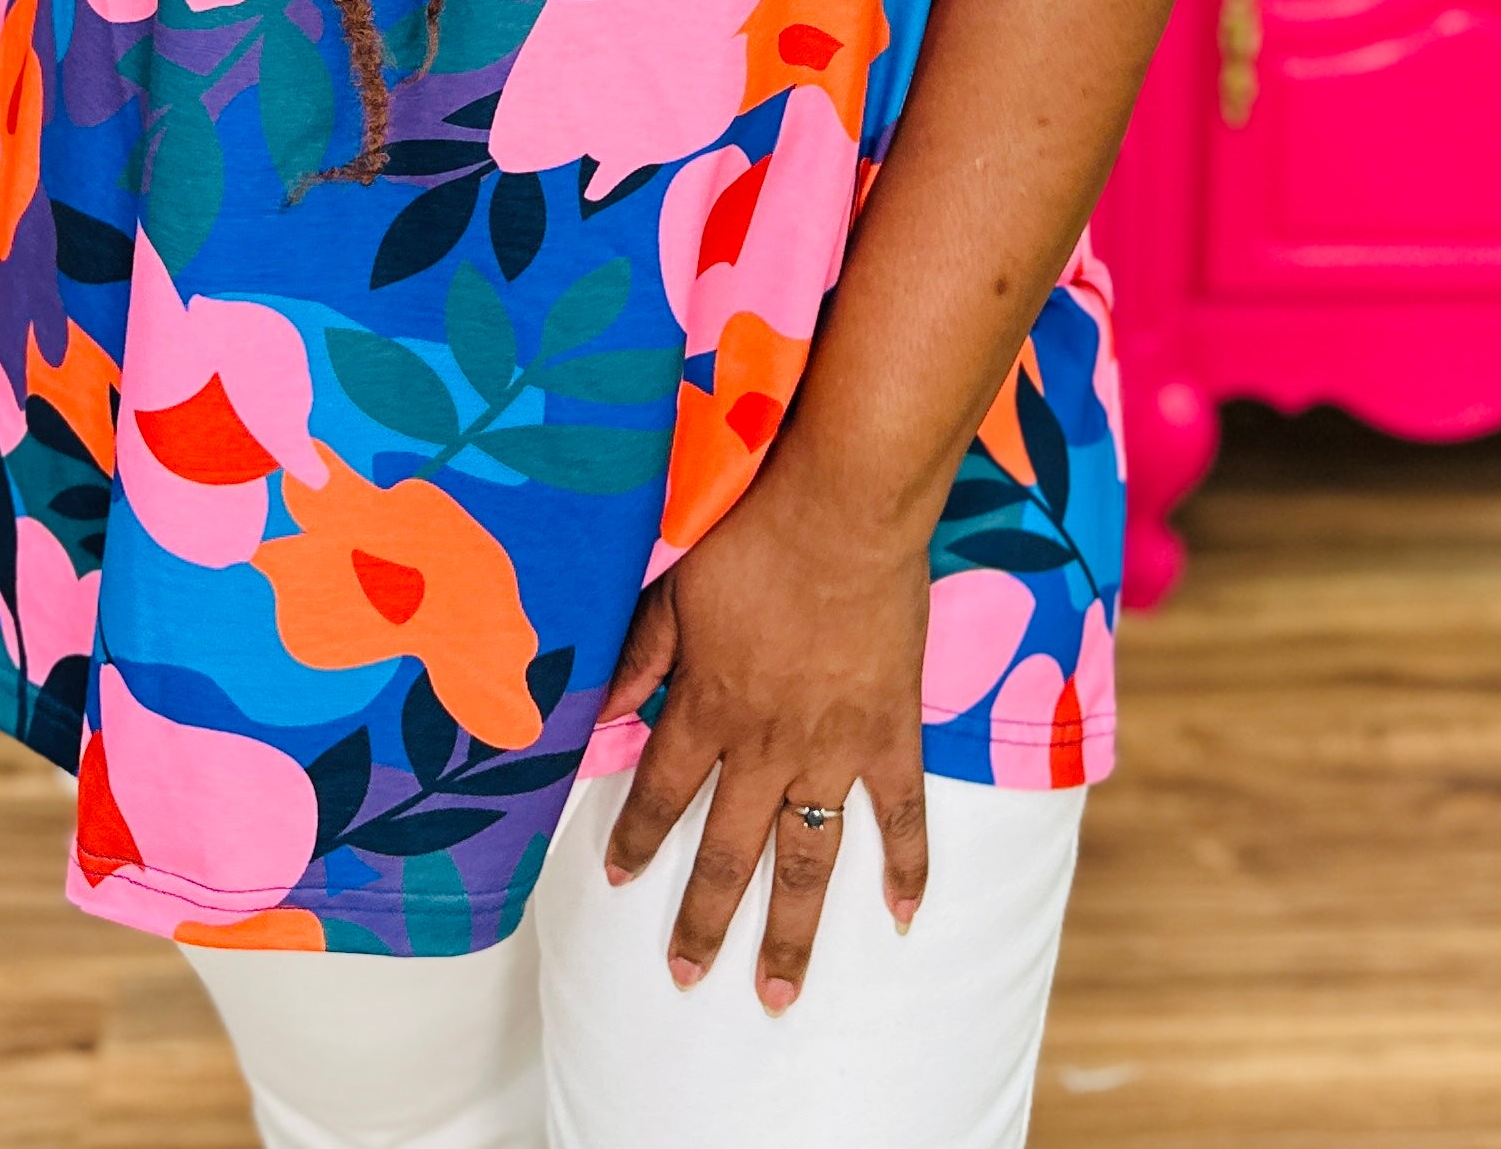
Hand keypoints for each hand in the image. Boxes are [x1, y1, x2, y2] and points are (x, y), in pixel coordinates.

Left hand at [599, 463, 931, 1011]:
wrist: (843, 507)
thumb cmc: (752, 533)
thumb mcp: (671, 589)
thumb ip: (636, 658)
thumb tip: (594, 719)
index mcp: (707, 707)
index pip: (659, 792)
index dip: (636, 838)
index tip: (619, 878)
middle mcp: (765, 745)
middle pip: (729, 851)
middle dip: (704, 919)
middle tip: (687, 977)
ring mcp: (834, 747)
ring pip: (807, 857)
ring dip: (792, 930)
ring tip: (777, 993)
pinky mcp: (891, 733)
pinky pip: (902, 814)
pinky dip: (906, 867)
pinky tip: (904, 917)